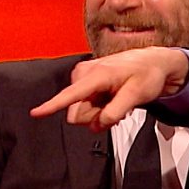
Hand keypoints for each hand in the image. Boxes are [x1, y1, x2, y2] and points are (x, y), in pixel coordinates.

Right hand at [29, 46, 188, 130]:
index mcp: (97, 75)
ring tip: (119, 102)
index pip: (72, 94)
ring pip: (82, 111)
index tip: (35, 113)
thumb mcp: (137, 94)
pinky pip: (86, 105)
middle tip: (119, 108)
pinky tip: (114, 100)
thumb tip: (97, 125)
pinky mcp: (85, 82)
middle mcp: (85, 74)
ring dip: (101, 113)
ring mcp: (84, 77)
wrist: (153, 63)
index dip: (52, 105)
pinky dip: (101, 107)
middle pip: (78, 112)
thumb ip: (116, 111)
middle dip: (97, 117)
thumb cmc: (147, 74)